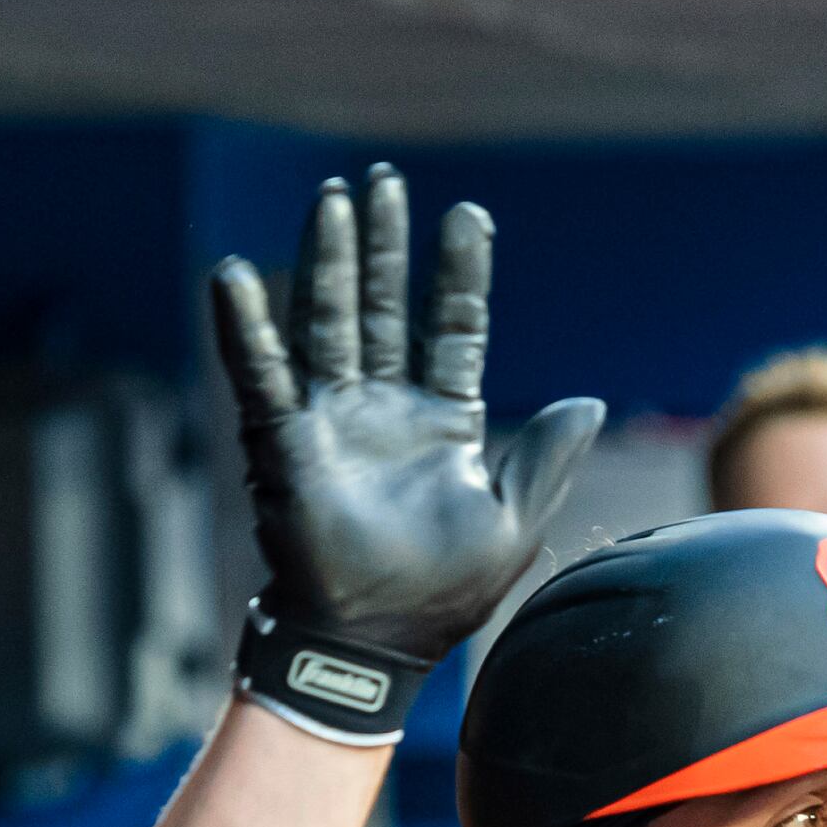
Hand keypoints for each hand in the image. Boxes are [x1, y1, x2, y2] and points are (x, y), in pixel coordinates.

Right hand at [211, 166, 604, 666]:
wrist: (378, 645)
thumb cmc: (445, 594)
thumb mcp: (515, 520)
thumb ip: (547, 456)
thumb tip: (590, 401)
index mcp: (443, 421)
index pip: (452, 328)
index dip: (459, 275)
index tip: (467, 214)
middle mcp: (384, 409)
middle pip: (385, 307)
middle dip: (384, 245)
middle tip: (381, 181)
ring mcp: (333, 421)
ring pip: (331, 322)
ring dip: (330, 261)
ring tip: (333, 200)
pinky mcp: (286, 443)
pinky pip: (263, 375)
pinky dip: (247, 328)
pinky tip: (235, 277)